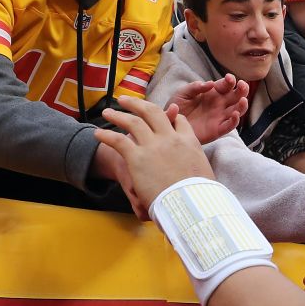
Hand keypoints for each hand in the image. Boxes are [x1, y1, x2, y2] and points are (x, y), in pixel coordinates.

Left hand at [94, 96, 214, 209]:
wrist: (190, 205)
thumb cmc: (201, 197)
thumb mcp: (206, 174)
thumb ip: (198, 166)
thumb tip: (199, 175)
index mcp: (189, 142)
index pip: (179, 121)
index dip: (170, 116)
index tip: (163, 115)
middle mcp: (170, 138)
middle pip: (153, 112)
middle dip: (137, 104)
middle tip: (125, 100)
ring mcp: (153, 146)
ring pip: (133, 122)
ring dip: (118, 115)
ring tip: (107, 112)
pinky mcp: (137, 158)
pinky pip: (118, 141)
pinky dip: (107, 135)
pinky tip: (98, 134)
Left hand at [168, 74, 248, 143]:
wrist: (169, 124)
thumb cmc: (177, 107)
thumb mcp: (183, 93)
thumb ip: (195, 87)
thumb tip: (210, 83)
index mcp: (213, 93)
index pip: (227, 85)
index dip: (230, 81)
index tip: (228, 78)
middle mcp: (219, 104)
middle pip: (237, 96)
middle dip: (243, 89)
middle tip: (242, 85)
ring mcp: (219, 117)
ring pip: (238, 111)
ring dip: (243, 105)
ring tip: (242, 100)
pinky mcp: (216, 130)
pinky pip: (229, 126)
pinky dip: (234, 121)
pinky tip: (235, 115)